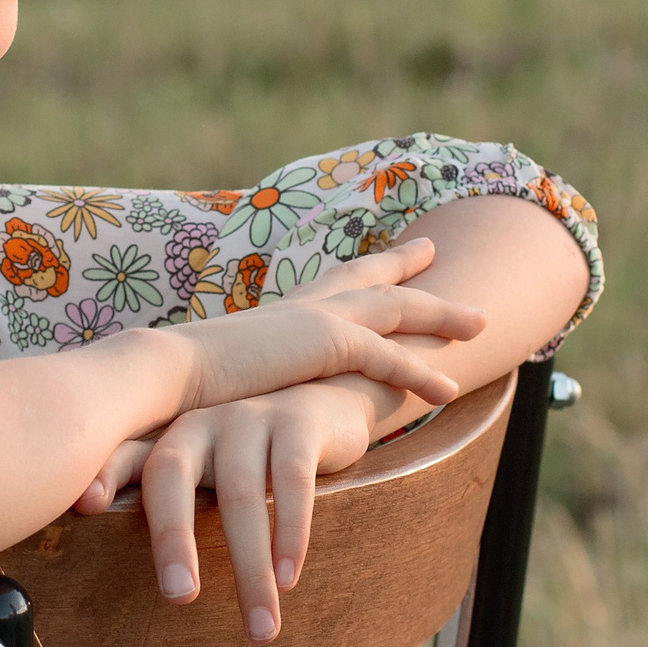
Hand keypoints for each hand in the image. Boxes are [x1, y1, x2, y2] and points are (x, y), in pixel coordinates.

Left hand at [72, 380, 380, 640]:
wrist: (326, 403)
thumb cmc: (254, 457)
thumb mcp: (210, 474)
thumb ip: (173, 508)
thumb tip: (142, 589)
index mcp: (170, 442)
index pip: (128, 460)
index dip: (105, 476)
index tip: (85, 506)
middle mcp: (199, 424)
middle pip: (173, 477)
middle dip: (172, 538)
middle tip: (179, 598)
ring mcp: (248, 418)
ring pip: (241, 495)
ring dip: (251, 567)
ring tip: (260, 628)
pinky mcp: (298, 422)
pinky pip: (291, 479)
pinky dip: (290, 531)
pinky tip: (289, 576)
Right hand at [153, 242, 482, 415]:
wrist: (166, 373)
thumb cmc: (182, 384)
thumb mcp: (228, 376)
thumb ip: (249, 379)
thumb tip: (243, 397)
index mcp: (284, 311)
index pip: (333, 280)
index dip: (366, 266)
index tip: (392, 252)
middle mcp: (306, 306)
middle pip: (372, 279)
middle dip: (409, 267)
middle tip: (435, 249)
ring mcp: (318, 320)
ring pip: (396, 310)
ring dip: (441, 315)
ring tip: (481, 323)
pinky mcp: (325, 344)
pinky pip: (388, 357)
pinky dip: (421, 372)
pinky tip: (450, 391)